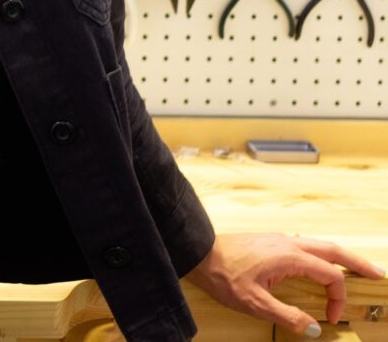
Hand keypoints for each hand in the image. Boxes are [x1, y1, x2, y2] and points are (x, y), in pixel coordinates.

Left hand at [184, 232, 384, 335]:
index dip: (337, 298)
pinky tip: (320, 263)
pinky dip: (321, 254)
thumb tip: (315, 328)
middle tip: (379, 274)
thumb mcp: (256, 303)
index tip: (329, 318)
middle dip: (357, 261)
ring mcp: (278, 239)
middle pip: (331, 248)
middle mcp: (287, 242)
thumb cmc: (223, 276)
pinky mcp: (269, 241)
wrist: (198, 252)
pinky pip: (304, 245)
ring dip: (339, 256)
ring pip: (318, 244)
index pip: (330, 274)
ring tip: (356, 267)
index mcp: (289, 255)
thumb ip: (289, 316)